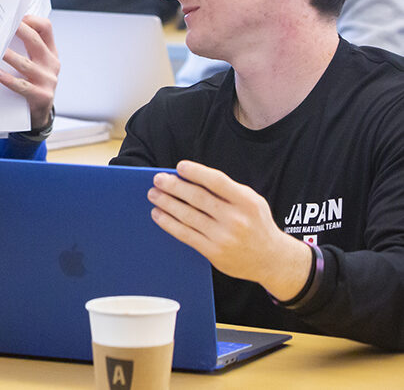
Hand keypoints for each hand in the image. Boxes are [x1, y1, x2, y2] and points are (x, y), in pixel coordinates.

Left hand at [0, 14, 58, 128]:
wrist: (39, 113)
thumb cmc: (31, 81)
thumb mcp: (35, 63)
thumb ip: (25, 47)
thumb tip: (0, 28)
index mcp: (50, 51)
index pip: (46, 28)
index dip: (31, 19)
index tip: (13, 17)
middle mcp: (52, 63)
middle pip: (35, 41)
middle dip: (17, 31)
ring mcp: (48, 80)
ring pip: (25, 64)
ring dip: (7, 56)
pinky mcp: (42, 95)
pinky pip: (22, 86)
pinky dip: (8, 79)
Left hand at [148, 161, 311, 300]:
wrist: (272, 260)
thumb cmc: (256, 224)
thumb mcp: (252, 202)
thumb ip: (227, 190)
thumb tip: (190, 178)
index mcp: (247, 202)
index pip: (218, 182)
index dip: (197, 172)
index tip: (180, 166)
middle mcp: (236, 219)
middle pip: (198, 198)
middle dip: (173, 186)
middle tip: (158, 179)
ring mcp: (224, 237)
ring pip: (188, 216)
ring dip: (166, 203)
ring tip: (153, 194)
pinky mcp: (213, 252)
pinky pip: (185, 234)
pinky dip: (168, 223)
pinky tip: (158, 214)